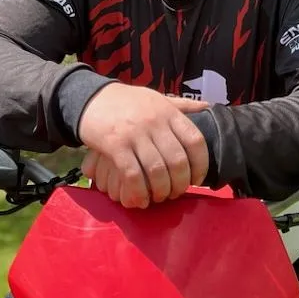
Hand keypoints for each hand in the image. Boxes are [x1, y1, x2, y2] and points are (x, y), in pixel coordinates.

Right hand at [78, 83, 209, 208]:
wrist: (90, 98)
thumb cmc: (127, 101)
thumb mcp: (156, 98)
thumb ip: (181, 105)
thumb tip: (208, 107)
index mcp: (168, 112)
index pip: (195, 141)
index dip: (201, 164)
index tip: (197, 179)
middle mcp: (154, 122)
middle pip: (178, 161)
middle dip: (180, 184)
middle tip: (177, 193)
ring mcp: (134, 134)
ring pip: (157, 171)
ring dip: (161, 190)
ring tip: (160, 197)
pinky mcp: (115, 145)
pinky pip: (132, 175)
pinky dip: (139, 191)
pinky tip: (141, 199)